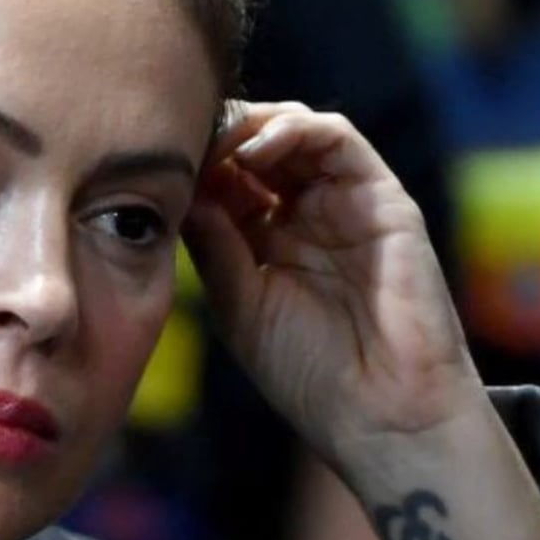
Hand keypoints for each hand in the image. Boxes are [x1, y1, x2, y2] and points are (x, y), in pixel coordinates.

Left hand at [180, 102, 482, 461]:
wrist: (382, 414)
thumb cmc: (310, 373)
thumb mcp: (239, 303)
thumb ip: (213, 243)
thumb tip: (179, 187)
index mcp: (267, 241)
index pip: (225, 178)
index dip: (193, 166)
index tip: (157, 171)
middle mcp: (306, 214)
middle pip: (258, 144)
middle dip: (218, 137)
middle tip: (184, 144)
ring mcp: (344, 203)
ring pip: (295, 130)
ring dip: (251, 125)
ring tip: (218, 145)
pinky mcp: (382, 198)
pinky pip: (338, 138)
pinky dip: (295, 130)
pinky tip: (258, 151)